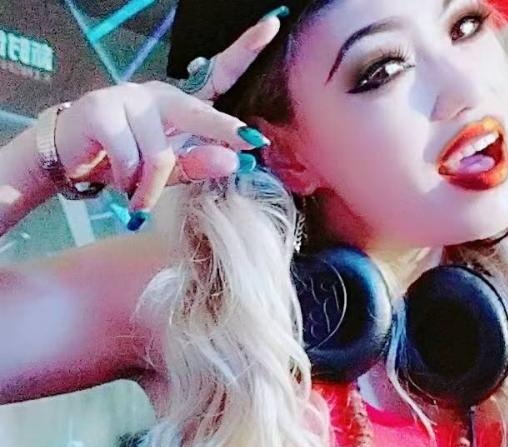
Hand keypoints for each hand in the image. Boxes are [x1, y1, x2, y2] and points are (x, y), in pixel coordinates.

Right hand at [47, 13, 282, 214]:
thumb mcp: (171, 171)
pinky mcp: (102, 110)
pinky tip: (123, 187)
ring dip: (153, 187)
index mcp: (181, 104)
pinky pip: (130, 158)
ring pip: (161, 153)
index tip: (273, 26)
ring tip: (141, 199)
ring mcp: (129, 98)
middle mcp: (158, 95)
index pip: (218, 75)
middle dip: (225, 129)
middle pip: (198, 112)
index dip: (245, 50)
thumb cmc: (127, 162)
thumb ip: (201, 165)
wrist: (73, 161)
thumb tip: (236, 161)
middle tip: (252, 143)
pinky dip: (131, 182)